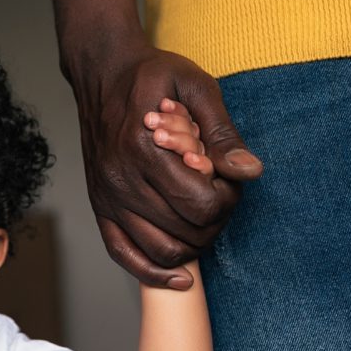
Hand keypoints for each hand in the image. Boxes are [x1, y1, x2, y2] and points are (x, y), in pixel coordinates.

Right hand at [70, 44, 261, 287]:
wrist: (102, 73)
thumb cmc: (151, 76)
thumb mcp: (195, 86)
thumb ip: (223, 132)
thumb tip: (250, 171)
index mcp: (143, 149)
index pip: (201, 203)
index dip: (228, 199)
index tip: (229, 179)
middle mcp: (120, 179)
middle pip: (185, 230)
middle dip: (216, 219)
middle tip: (220, 195)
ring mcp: (107, 198)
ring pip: (160, 250)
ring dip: (194, 245)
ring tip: (205, 220)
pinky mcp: (100, 208)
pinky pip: (124, 255)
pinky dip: (154, 273)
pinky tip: (181, 277)